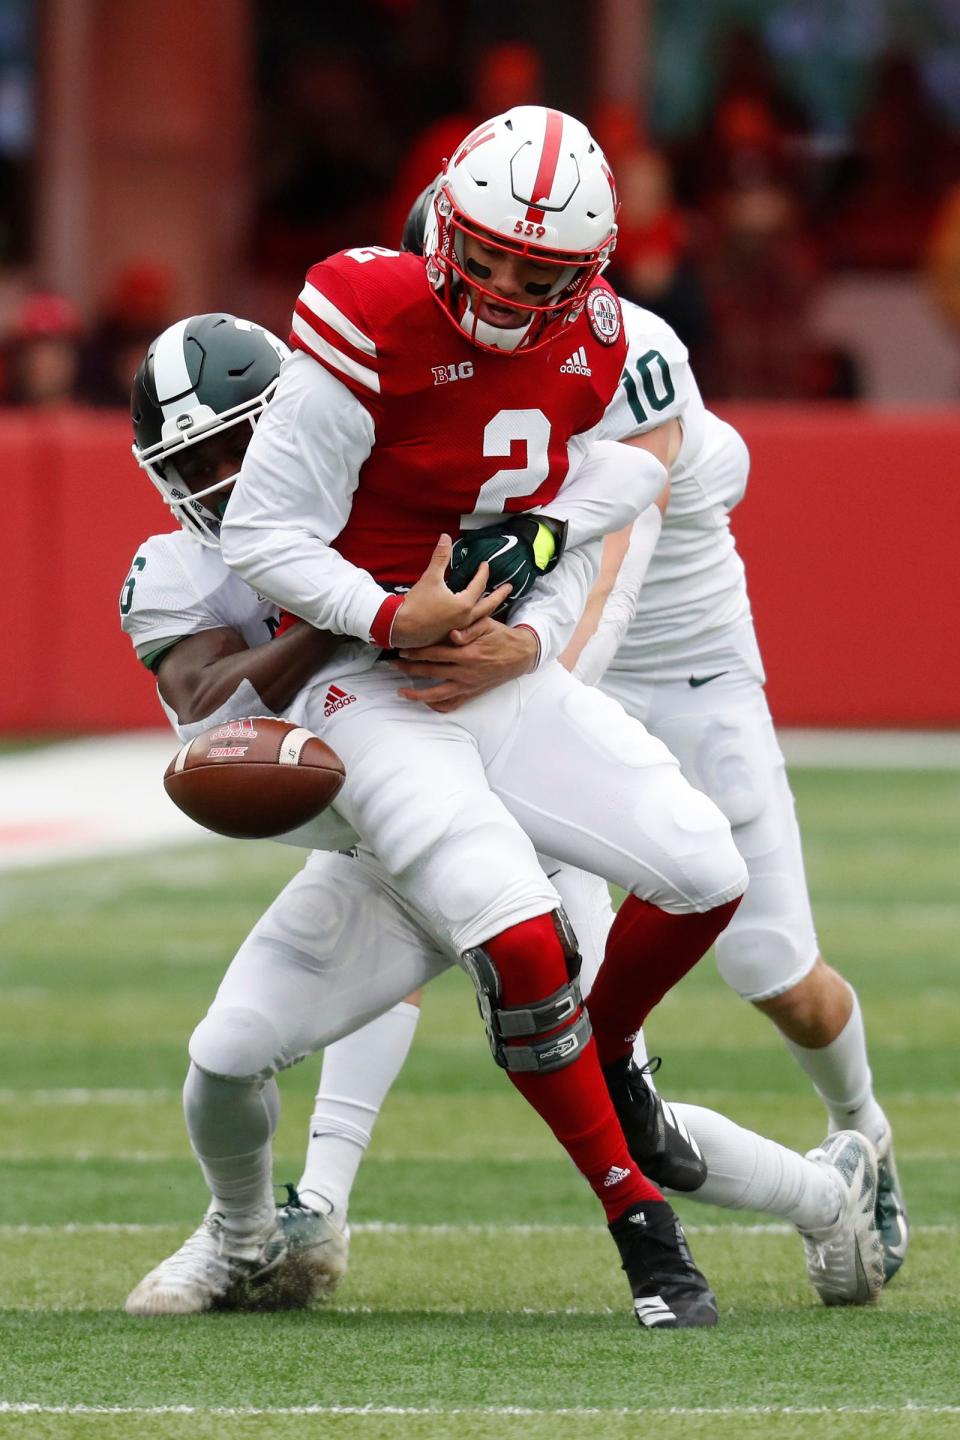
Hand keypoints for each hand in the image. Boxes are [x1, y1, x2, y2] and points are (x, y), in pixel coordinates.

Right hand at [390, 535, 511, 648]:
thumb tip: (445, 537)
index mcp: (464, 604)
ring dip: (489, 608)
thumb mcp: (430, 578)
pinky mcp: (451, 636)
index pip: (479, 584)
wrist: (399, 627)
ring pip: (481, 618)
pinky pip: (470, 627)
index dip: (483, 572)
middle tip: (509, 588)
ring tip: (494, 603)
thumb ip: (440, 557)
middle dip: (500, 595)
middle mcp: (466, 619)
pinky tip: (474, 617)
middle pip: (489, 605)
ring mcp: (459, 629)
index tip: (485, 564)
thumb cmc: (416, 604)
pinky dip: (477, 620)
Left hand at [394, 618, 538, 711]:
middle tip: (392, 666)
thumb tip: (451, 634)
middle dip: (409, 670)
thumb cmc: (501, 637)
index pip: (435, 653)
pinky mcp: (472, 693)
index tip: (402, 650)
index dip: (416, 652)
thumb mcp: (487, 625)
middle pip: (430, 673)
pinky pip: (452, 704)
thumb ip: (468, 628)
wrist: (520, 655)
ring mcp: (468, 686)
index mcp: (467, 654)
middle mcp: (465, 673)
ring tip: (401, 693)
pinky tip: (425, 702)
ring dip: (418, 695)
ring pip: (438, 694)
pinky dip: (437, 706)